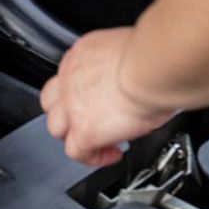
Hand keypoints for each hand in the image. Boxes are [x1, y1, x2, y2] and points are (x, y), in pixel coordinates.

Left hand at [40, 28, 175, 165]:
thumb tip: (142, 74)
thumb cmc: (155, 56)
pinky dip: (93, 157)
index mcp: (84, 53)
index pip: (72, 73)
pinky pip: (76, 152)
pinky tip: (112, 155)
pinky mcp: (83, 130)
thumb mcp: (133, 50)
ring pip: (57, 127)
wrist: (153, 68)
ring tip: (98, 142)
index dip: (82, 89)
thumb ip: (127, 62)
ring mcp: (72, 105)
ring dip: (75, 136)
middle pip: (53, 100)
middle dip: (68, 113)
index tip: (100, 96)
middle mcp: (71, 76)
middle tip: (91, 120)